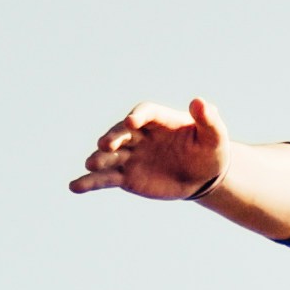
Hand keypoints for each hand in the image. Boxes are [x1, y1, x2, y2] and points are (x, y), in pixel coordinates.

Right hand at [68, 98, 226, 199]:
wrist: (202, 176)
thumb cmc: (209, 151)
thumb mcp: (214, 136)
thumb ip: (208, 119)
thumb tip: (200, 102)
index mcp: (159, 120)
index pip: (144, 113)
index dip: (138, 117)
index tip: (132, 123)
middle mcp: (139, 135)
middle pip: (121, 133)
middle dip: (113, 138)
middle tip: (106, 144)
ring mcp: (130, 156)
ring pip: (110, 156)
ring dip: (99, 160)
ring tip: (90, 166)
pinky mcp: (126, 177)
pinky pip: (105, 179)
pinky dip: (89, 183)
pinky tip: (74, 187)